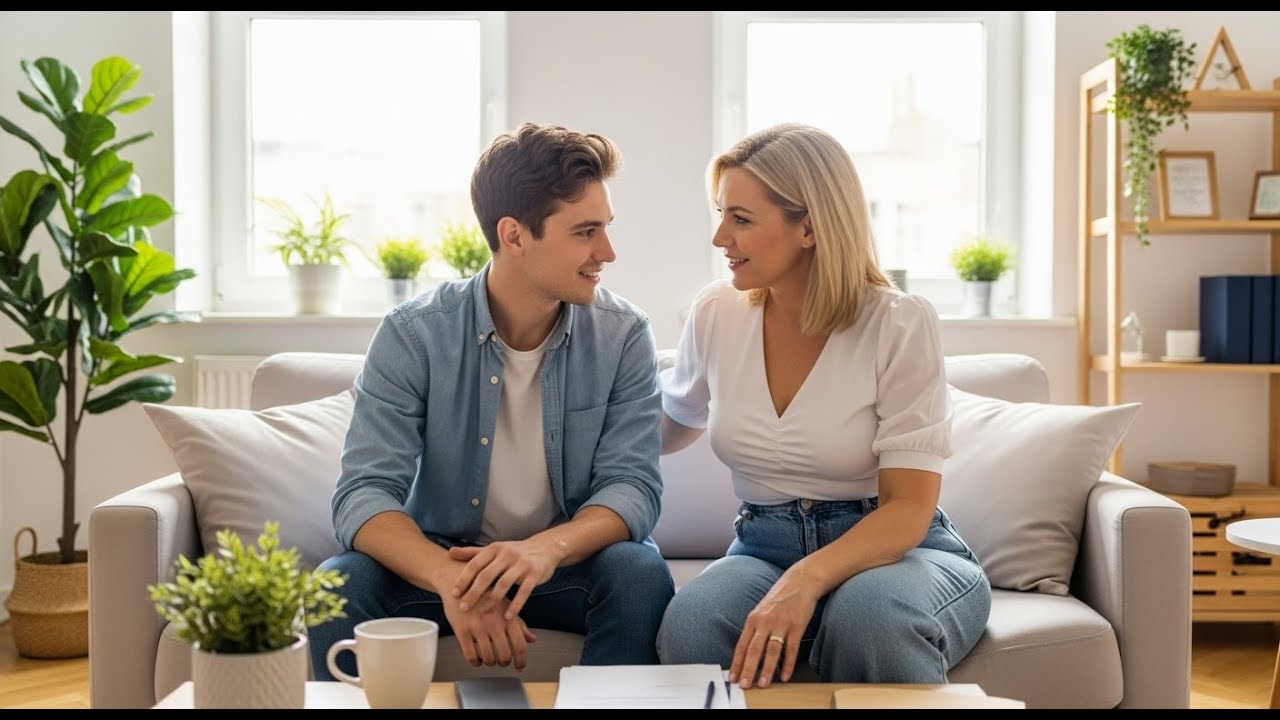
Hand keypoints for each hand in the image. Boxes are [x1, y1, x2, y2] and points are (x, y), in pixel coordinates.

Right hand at [441, 585, 536, 668]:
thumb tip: (532, 640)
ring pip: (488, 658)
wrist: (458, 580)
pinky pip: (471, 656)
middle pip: (505, 655)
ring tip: (489, 658)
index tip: (520, 666)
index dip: (521, 660)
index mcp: (508, 616)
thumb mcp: (506, 604)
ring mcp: (478, 628)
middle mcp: (494, 623)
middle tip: (502, 661)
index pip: (520, 645)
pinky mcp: (462, 631)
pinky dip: (476, 662)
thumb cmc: (485, 593)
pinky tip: (477, 658)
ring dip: (490, 662)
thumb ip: (519, 624)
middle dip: (504, 662)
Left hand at [449, 540, 558, 619]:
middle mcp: (507, 554)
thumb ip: (473, 553)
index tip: (454, 593)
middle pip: (487, 575)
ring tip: (483, 614)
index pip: (476, 564)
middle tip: (463, 607)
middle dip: (474, 592)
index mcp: (495, 549)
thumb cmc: (515, 552)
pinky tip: (507, 616)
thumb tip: (450, 552)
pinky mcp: (535, 574)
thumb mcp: (495, 549)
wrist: (545, 548)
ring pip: (504, 584)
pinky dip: (515, 605)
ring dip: (492, 600)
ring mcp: (522, 564)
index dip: (464, 579)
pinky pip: (524, 591)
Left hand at [728, 569, 818, 689]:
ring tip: (763, 683)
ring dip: (767, 669)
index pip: (742, 645)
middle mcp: (765, 622)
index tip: (732, 677)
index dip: (737, 662)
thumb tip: (747, 653)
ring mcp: (781, 624)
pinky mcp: (797, 625)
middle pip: (754, 649)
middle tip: (744, 685)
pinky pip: (791, 648)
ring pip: (771, 650)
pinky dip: (788, 664)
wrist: (800, 581)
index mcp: (753, 619)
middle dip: (748, 669)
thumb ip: (755, 630)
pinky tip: (785, 675)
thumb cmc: (779, 599)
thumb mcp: (761, 611)